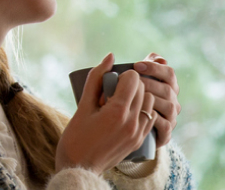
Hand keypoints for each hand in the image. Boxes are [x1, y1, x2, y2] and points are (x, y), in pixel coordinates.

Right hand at [56, 53, 156, 173]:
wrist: (79, 168)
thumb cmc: (75, 137)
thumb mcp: (83, 105)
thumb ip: (96, 78)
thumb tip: (110, 56)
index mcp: (117, 112)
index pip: (133, 79)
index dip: (122, 76)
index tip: (110, 84)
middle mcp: (132, 122)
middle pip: (142, 88)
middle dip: (129, 85)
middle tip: (112, 93)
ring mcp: (138, 133)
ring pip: (149, 101)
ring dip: (138, 97)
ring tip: (121, 103)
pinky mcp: (139, 140)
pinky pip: (149, 116)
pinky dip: (141, 110)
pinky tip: (127, 114)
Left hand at [133, 52, 179, 147]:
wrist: (127, 130)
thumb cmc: (132, 101)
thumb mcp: (137, 82)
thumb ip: (148, 66)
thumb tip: (161, 58)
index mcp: (169, 86)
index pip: (169, 73)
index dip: (154, 68)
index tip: (136, 66)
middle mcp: (173, 101)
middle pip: (168, 89)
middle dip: (150, 84)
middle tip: (132, 82)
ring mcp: (171, 118)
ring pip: (169, 106)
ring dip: (152, 100)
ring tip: (135, 98)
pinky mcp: (166, 134)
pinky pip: (165, 126)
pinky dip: (154, 119)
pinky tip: (139, 114)